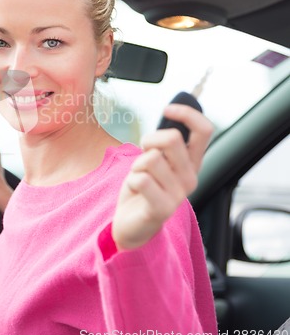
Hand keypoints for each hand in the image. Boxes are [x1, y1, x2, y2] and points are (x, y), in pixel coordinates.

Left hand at [112, 104, 212, 250]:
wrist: (133, 225)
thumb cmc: (143, 187)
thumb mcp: (156, 160)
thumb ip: (163, 144)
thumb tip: (170, 113)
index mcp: (192, 164)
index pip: (205, 131)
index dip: (188, 114)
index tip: (168, 109)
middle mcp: (191, 178)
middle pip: (172, 138)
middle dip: (149, 140)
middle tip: (143, 154)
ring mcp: (179, 195)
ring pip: (151, 158)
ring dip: (137, 165)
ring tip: (139, 178)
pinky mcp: (163, 209)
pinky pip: (141, 179)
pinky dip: (131, 180)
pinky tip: (136, 192)